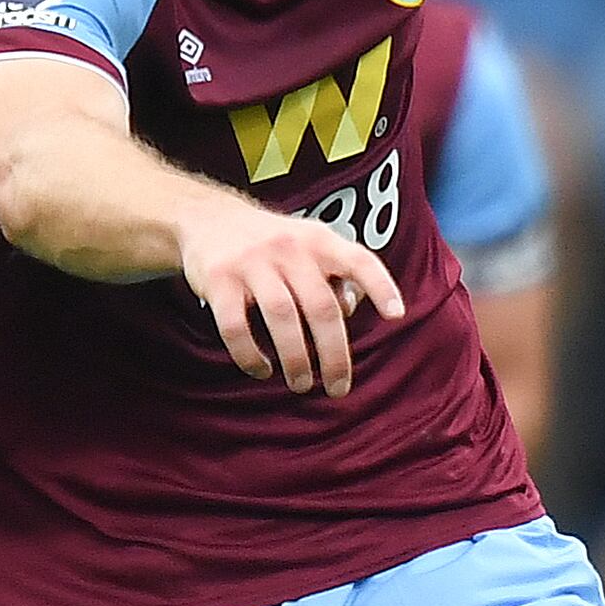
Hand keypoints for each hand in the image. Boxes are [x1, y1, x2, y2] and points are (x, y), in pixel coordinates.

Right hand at [179, 194, 405, 396]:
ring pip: (282, 318)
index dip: (380, 286)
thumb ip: (335, 274)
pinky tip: (261, 370)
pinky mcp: (218, 279)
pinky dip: (250, 355)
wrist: (207, 218)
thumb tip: (352, 309)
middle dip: (334, 354)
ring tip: (301, 384)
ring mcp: (251, 262)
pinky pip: (236, 326)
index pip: (358, 260)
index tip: (397, 315)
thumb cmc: (273, 244)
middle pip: (321, 306)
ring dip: (295, 359)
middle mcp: (289, 248)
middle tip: (337, 387)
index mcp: (319, 240)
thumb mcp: (309, 245)